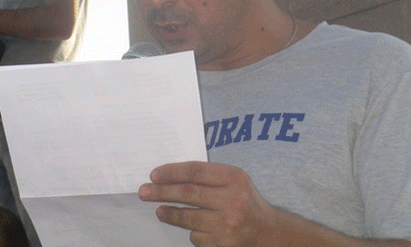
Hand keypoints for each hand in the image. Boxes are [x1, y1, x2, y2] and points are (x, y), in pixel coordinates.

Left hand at [138, 161, 274, 246]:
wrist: (266, 231)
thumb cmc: (243, 199)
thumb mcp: (233, 179)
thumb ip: (208, 175)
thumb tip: (170, 175)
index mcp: (234, 178)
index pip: (195, 171)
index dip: (172, 172)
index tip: (154, 175)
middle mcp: (232, 200)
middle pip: (188, 193)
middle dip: (162, 192)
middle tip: (144, 191)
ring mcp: (227, 224)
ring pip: (188, 217)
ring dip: (169, 213)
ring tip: (159, 210)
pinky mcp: (222, 244)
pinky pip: (196, 236)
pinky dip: (190, 231)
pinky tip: (192, 226)